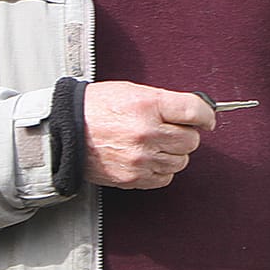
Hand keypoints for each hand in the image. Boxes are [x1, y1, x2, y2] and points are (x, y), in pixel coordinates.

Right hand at [82, 82, 215, 188]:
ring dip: (174, 154)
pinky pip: (165, 178)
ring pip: (181, 161)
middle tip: (171, 130)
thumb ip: (166, 102)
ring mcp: (139, 158)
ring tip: (154, 144)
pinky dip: (161, 170)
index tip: (207, 120)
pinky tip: (147, 158)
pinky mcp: (131, 177)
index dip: (207, 115)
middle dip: (186, 135)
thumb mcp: (133, 91)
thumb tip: (198, 113)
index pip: (196, 111)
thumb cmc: (97, 107)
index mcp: (148, 105)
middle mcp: (146, 133)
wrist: (62, 131)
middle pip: (192, 140)